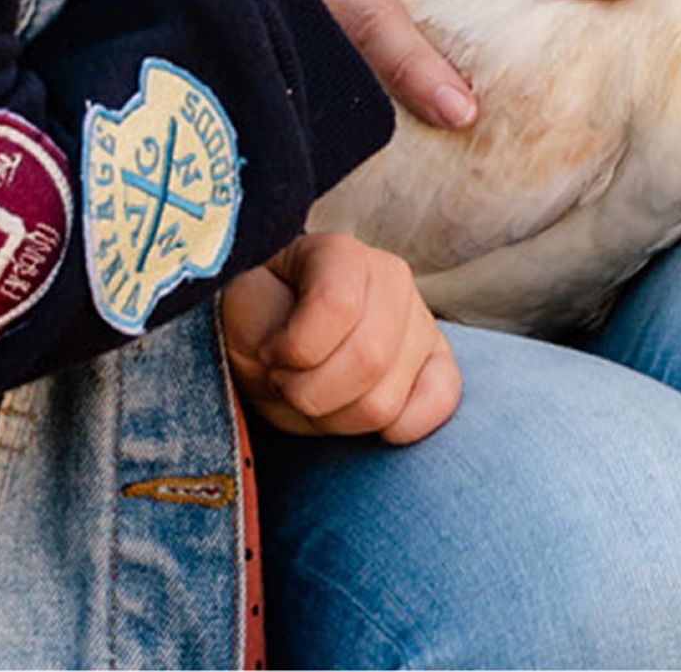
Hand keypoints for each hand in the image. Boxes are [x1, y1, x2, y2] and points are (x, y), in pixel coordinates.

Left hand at [218, 234, 460, 443]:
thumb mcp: (242, 309)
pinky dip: (397, 427)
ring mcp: (421, 321)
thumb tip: (300, 361)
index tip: (269, 353)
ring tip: (317, 395)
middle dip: (309, 393)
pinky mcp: (437, 364)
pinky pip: (437, 404)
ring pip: (383, 402)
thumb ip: (265, 322)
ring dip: (334, 417)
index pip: (337, 305)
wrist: (274, 343)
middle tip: (287, 383)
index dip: (292, 349)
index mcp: (340, 253)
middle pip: (368, 359)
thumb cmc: (259, 324)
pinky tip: (363, 417)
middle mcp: (391, 278)